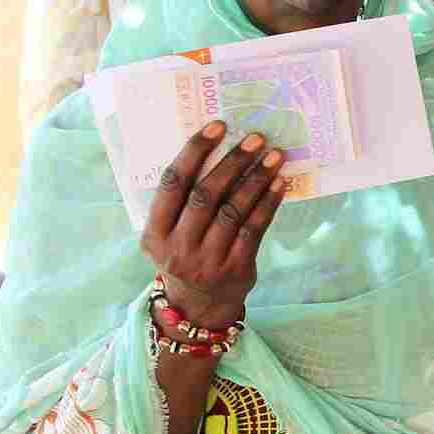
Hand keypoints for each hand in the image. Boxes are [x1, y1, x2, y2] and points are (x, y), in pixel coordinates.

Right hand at [140, 121, 287, 328]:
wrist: (198, 306)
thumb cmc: (185, 254)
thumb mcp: (168, 233)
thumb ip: (180, 201)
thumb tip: (214, 149)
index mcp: (154, 232)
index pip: (173, 183)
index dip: (194, 151)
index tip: (218, 126)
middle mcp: (177, 246)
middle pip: (206, 194)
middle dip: (233, 162)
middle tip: (256, 138)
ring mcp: (206, 260)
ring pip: (233, 210)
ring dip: (256, 180)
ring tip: (275, 156)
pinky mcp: (235, 269)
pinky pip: (254, 229)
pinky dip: (268, 204)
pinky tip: (280, 184)